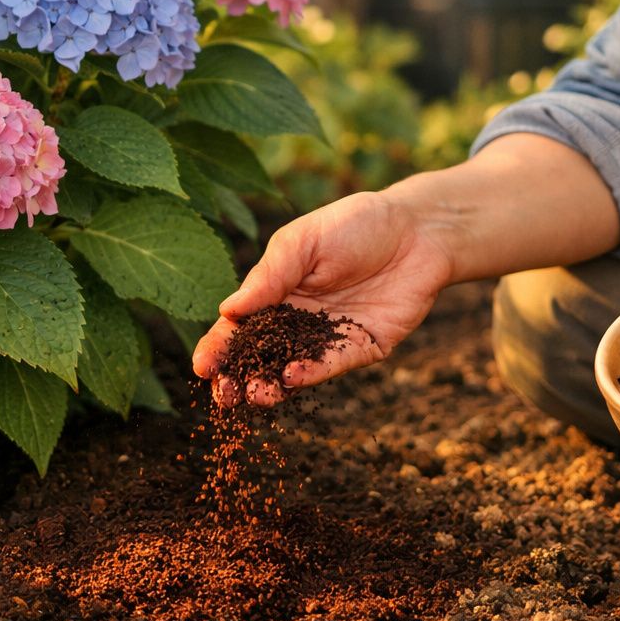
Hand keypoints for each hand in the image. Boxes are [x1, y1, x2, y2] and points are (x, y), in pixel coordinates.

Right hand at [191, 190, 454, 407]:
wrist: (418, 230)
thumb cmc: (355, 224)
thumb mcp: (303, 242)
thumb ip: (269, 276)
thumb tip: (227, 311)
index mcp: (275, 293)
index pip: (239, 327)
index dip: (219, 348)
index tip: (201, 367)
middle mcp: (298, 321)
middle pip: (261, 357)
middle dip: (239, 379)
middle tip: (224, 396)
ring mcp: (329, 337)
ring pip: (293, 369)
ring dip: (272, 385)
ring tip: (255, 395)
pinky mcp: (362, 347)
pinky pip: (333, 365)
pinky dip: (312, 374)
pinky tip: (293, 378)